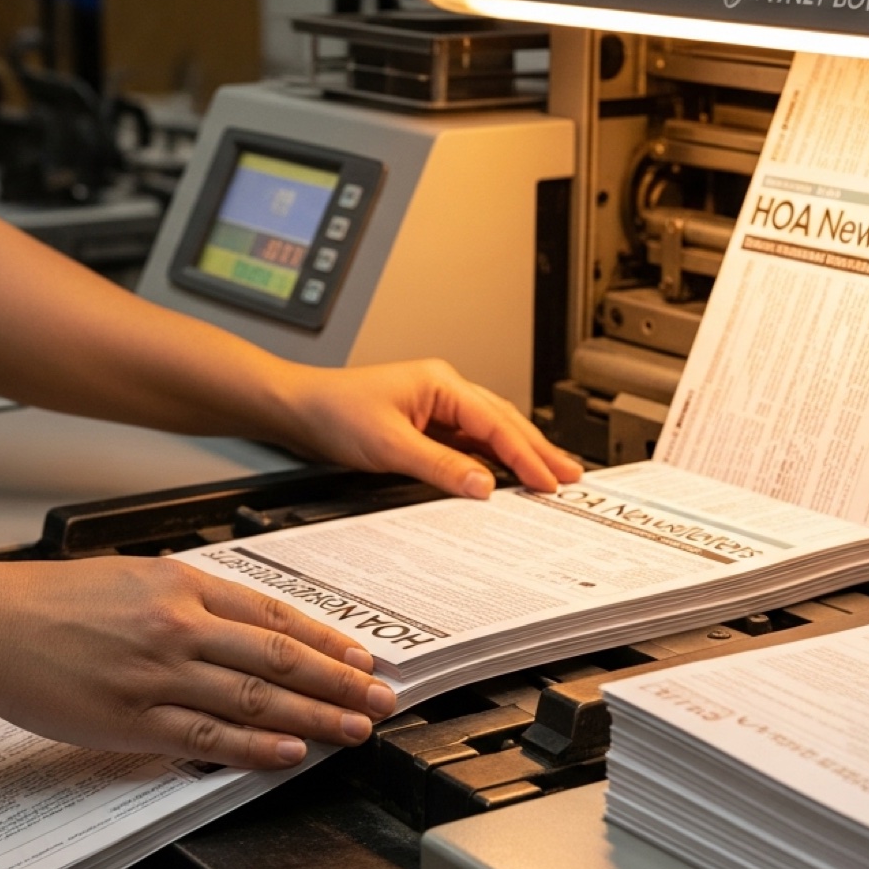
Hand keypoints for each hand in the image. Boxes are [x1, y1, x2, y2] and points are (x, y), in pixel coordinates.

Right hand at [0, 557, 396, 769]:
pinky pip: (210, 736)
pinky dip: (257, 744)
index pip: (275, 615)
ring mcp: (157, 675)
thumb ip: (188, 595)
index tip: (363, 660)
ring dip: (315, 717)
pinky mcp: (133, 720)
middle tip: (381, 701)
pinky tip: (290, 752)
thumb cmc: (46, 601)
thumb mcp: (129, 574)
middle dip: (341, 683)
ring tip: (354, 730)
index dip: (329, 642)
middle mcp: (177, 625)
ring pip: (257, 698)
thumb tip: (243, 620)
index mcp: (179, 582)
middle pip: (281, 657)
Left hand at [275, 359, 582, 497]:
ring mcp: (435, 407)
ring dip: (519, 454)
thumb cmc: (333, 412)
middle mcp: (443, 390)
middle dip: (539, 450)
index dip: (526, 454)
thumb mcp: (390, 445)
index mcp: (441, 383)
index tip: (550, 479)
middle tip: (571, 475)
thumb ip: (439, 466)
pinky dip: (492, 459)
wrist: (297, 409)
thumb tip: (483, 484)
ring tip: (550, 475)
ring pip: (489, 431)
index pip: (495, 423)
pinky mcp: (424, 425)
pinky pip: (469, 442)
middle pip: (503, 422)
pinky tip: (504, 476)